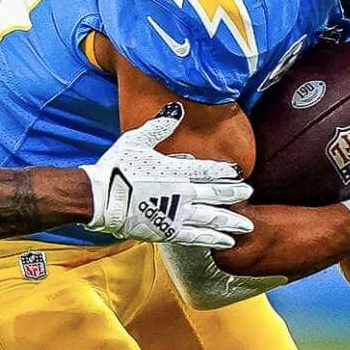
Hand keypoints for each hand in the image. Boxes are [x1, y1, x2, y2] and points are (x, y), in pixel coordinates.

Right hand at [86, 105, 253, 246]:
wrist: (99, 198)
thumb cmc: (116, 168)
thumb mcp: (137, 141)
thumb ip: (160, 127)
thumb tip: (176, 109)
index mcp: (176, 170)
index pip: (210, 170)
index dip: (227, 172)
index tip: (240, 173)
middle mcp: (182, 193)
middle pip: (216, 194)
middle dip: (235, 194)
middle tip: (250, 194)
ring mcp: (176, 214)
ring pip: (211, 218)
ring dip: (231, 221)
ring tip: (246, 225)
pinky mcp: (167, 232)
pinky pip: (196, 236)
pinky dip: (212, 238)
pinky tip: (226, 240)